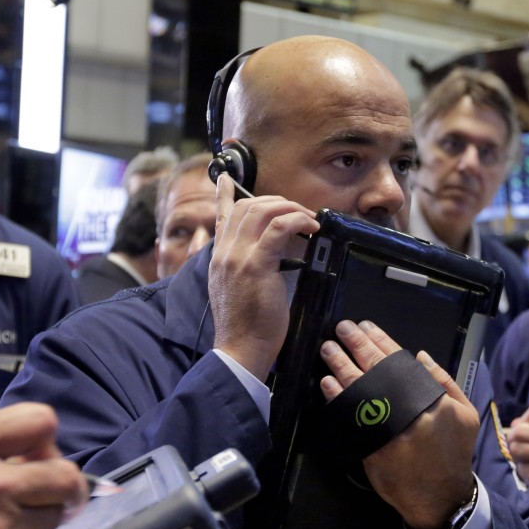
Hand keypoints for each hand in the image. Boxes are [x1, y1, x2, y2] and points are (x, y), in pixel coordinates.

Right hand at [208, 172, 318, 379]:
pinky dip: (297, 220)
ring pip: (261, 210)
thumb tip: (272, 253)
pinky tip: (310, 227)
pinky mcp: (255, 265)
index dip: (226, 195)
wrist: (240, 349)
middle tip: (297, 213)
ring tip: (307, 220)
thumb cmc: (245, 326)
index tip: (228, 179)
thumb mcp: (237, 290)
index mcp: (218, 258)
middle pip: (246, 206)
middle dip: (276, 202)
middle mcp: (224, 253)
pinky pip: (277, 227)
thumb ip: (246, 267)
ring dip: (290, 209)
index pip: (221, 216)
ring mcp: (237, 257)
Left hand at [319, 320, 478, 528]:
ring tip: (328, 349)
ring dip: (340, 366)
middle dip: (356, 345)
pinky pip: (349, 416)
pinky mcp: (371, 448)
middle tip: (342, 329)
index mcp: (431, 398)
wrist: (441, 495)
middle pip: (376, 369)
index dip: (381, 340)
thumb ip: (444, 381)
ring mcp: (387, 430)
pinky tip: (328, 383)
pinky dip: (337, 398)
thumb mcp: (464, 413)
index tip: (366, 326)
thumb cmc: (453, 451)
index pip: (400, 361)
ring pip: (359, 389)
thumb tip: (420, 356)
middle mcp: (408, 411)